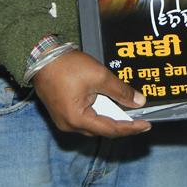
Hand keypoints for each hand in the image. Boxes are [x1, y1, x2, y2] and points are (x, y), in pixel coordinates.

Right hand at [31, 50, 151, 137]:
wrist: (41, 58)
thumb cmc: (67, 66)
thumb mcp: (99, 76)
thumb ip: (121, 91)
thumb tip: (139, 101)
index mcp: (77, 119)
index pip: (110, 129)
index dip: (130, 128)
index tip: (146, 126)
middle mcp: (69, 125)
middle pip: (101, 129)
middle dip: (121, 124)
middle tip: (139, 119)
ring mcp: (63, 119)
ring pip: (92, 124)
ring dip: (109, 117)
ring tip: (126, 111)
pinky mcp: (61, 112)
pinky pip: (83, 117)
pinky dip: (97, 112)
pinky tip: (108, 104)